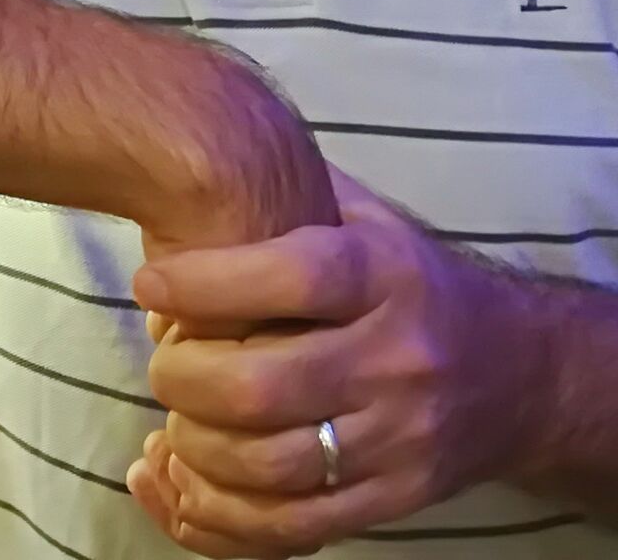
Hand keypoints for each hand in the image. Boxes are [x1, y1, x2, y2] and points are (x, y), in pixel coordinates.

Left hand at [124, 170, 544, 556]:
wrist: (517, 373)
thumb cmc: (411, 281)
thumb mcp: (367, 218)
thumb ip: (290, 188)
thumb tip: (194, 145)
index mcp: (386, 275)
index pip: (292, 277)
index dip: (207, 282)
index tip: (149, 281)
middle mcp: (397, 358)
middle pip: (267, 386)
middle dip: (185, 377)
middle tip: (159, 360)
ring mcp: (400, 439)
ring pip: (274, 465)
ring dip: (196, 449)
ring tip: (171, 421)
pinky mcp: (396, 500)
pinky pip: (296, 526)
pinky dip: (222, 517)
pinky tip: (178, 483)